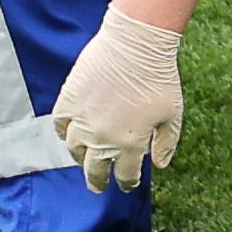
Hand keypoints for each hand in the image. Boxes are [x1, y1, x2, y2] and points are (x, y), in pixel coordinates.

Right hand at [57, 6, 187, 192]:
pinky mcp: (68, 101)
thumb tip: (160, 164)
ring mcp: (83, 121)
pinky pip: (59, 126)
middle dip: (98, 181)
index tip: (126, 183)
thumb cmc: (159, 78)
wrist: (135, 45)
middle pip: (95, 171)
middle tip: (98, 186)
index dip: (126, 182)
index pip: (125, 174)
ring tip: (84, 160)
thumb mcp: (173, 114)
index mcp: (131, 144)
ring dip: (81, 159)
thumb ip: (166, 142)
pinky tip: (69, 135)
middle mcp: (103, 138)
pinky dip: (63, 133)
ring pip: (75, 151)